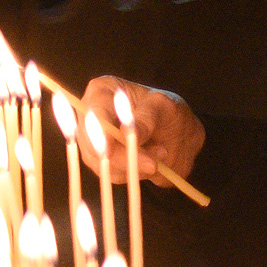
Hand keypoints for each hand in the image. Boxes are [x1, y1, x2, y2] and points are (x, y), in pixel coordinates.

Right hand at [78, 77, 204, 188]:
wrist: (177, 131)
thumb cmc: (168, 110)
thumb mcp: (164, 107)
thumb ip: (147, 117)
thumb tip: (127, 134)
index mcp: (101, 92)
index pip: (93, 114)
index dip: (98, 134)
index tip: (109, 151)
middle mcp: (89, 118)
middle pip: (92, 144)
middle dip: (122, 158)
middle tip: (153, 165)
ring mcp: (92, 142)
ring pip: (102, 164)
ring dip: (133, 167)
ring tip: (161, 154)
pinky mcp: (102, 162)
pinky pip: (113, 175)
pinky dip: (134, 174)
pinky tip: (153, 163)